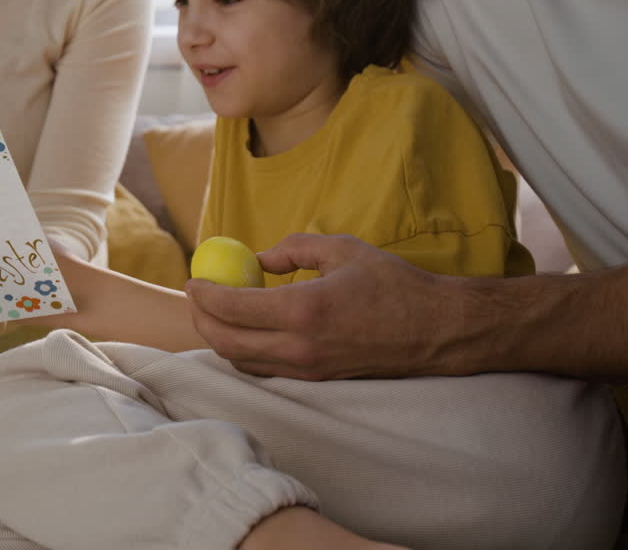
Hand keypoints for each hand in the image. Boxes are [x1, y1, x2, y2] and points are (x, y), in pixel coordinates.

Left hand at [184, 233, 455, 380]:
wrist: (435, 330)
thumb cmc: (394, 284)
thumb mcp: (343, 249)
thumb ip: (294, 249)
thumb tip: (259, 259)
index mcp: (304, 310)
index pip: (232, 308)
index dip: (203, 294)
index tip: (192, 280)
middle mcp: (300, 346)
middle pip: (226, 343)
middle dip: (200, 320)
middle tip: (195, 297)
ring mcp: (307, 368)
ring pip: (242, 362)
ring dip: (219, 338)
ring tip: (213, 312)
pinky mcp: (316, 378)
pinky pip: (264, 369)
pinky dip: (243, 352)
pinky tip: (245, 330)